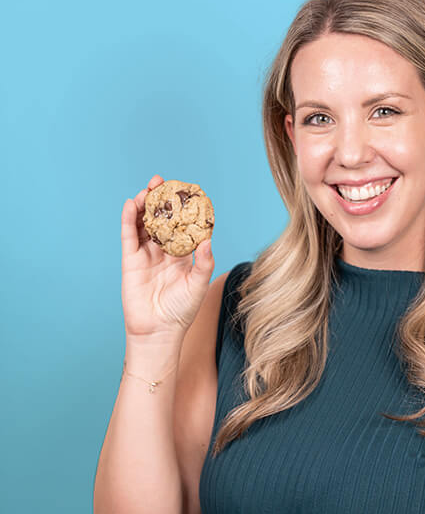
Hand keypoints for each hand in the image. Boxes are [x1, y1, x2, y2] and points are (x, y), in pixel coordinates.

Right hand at [120, 175, 215, 341]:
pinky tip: (131, 204)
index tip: (188, 191)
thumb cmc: (182, 310)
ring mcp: (146, 255)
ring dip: (145, 205)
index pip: (183, 227)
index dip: (183, 210)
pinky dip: (129, 219)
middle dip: (161, 201)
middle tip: (164, 182)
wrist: (158, 330)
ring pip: (144, 224)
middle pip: (161, 220)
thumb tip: (207, 240)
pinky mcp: (130, 260)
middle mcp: (163, 252)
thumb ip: (204, 262)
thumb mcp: (198, 284)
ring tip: (148, 188)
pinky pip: (129, 236)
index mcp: (183, 255)